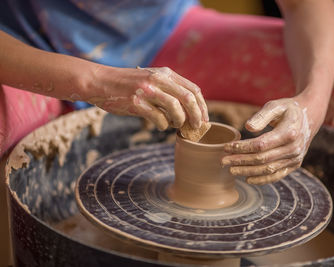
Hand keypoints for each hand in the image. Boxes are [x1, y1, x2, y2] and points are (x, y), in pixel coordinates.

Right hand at [82, 66, 208, 129]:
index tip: (204, 120)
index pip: (193, 90)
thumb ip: (169, 89)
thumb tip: (188, 112)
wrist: (100, 82)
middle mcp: (158, 79)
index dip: (202, 107)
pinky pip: (158, 118)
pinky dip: (163, 125)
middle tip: (197, 128)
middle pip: (189, 99)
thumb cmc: (128, 84)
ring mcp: (147, 90)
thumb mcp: (151, 78)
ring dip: (180, 121)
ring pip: (176, 109)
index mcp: (165, 73)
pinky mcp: (136, 102)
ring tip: (176, 126)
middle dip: (197, 116)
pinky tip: (160, 125)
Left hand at [222, 98, 312, 184]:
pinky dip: (262, 179)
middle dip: (240, 161)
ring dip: (247, 171)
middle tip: (223, 161)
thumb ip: (262, 116)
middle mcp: (294, 148)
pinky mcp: (295, 164)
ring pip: (268, 169)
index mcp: (289, 133)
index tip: (226, 147)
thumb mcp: (275, 105)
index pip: (260, 144)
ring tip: (231, 170)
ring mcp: (295, 158)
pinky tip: (247, 178)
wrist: (309, 117)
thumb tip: (248, 127)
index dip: (242, 148)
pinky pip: (277, 175)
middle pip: (262, 159)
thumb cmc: (288, 109)